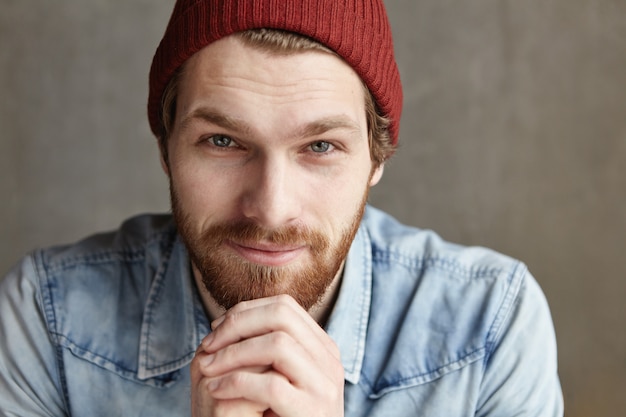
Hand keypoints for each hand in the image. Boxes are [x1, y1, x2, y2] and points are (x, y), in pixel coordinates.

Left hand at [190, 295, 344, 415]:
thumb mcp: (283, 376)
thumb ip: (270, 350)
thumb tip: (227, 320)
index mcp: (323, 347)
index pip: (284, 307)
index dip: (246, 312)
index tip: (217, 328)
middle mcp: (329, 361)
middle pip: (281, 316)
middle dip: (238, 324)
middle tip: (209, 343)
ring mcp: (324, 386)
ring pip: (277, 344)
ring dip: (234, 352)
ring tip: (209, 366)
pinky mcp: (311, 411)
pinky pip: (271, 386)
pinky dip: (237, 383)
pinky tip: (217, 389)